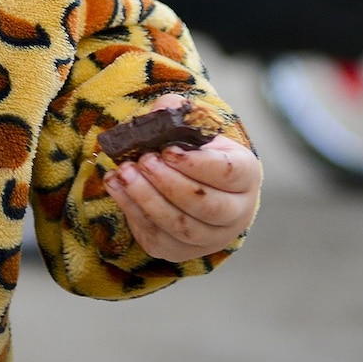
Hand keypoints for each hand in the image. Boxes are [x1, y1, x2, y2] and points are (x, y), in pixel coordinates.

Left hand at [104, 96, 261, 263]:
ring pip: (182, 227)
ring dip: (148, 199)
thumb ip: (178, 113)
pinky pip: (158, 237)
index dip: (196, 163)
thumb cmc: (196, 152)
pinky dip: (133, 211)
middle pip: (206, 206)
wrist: (195, 186)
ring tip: (124, 173)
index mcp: (245, 176)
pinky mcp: (180, 251)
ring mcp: (210, 237)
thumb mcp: (193, 128)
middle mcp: (236, 212)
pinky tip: (116, 186)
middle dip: (170, 183)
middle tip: (144, 161)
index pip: (227, 172)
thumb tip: (161, 110)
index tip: (168, 150)